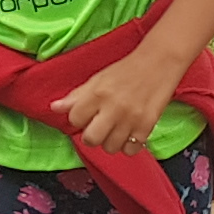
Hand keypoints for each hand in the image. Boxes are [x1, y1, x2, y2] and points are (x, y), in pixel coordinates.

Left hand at [53, 48, 179, 155]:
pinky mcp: (147, 126)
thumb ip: (77, 95)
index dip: (79, 119)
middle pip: (91, 139)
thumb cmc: (127, 69)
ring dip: (111, 142)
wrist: (159, 63)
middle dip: (92, 136)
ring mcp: (131, 119)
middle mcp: (113, 108)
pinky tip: (130, 133)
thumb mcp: (98, 78)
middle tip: (99, 127)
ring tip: (116, 129)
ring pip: (110, 148)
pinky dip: (129, 145)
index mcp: (98, 93)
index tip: (88, 114)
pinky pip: (130, 150)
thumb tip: (54, 107)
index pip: (75, 119)